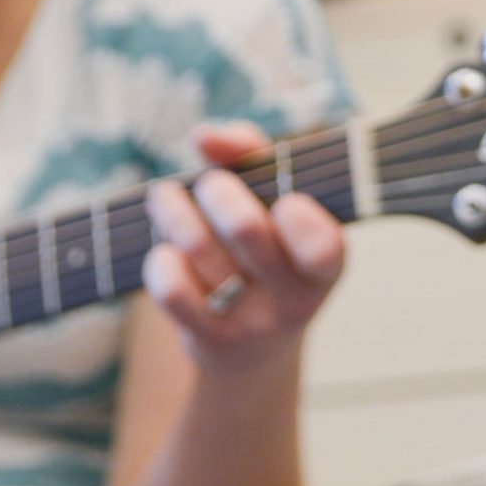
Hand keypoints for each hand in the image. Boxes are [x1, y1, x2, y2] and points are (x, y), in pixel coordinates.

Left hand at [141, 122, 344, 371]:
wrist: (252, 348)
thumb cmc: (265, 251)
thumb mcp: (276, 201)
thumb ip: (251, 152)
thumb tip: (205, 137)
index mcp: (325, 263)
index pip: (322, 247)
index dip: (298, 218)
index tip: (284, 202)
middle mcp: (296, 300)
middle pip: (246, 228)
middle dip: (217, 190)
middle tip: (209, 184)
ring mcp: (254, 323)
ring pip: (198, 248)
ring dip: (173, 210)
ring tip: (164, 197)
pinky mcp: (211, 340)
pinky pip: (171, 290)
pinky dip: (160, 260)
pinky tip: (165, 252)